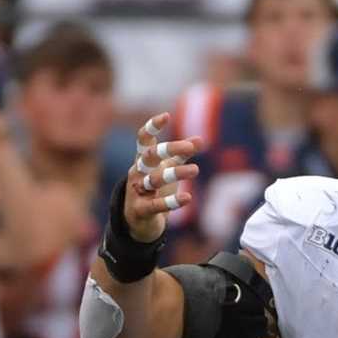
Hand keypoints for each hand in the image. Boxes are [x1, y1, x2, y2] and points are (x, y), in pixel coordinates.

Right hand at [125, 113, 203, 242]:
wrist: (138, 221)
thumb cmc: (154, 189)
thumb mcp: (166, 169)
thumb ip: (181, 155)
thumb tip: (200, 139)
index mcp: (142, 161)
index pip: (143, 139)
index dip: (152, 127)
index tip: (165, 116)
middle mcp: (137, 173)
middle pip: (150, 156)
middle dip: (169, 149)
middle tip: (190, 147)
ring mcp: (137, 191)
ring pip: (154, 179)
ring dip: (175, 174)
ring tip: (195, 169)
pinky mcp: (141, 210)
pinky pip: (157, 205)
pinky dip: (172, 202)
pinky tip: (188, 198)